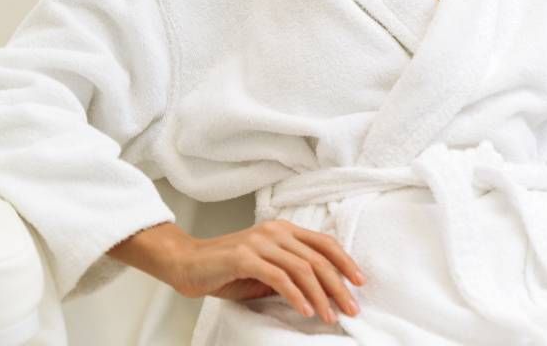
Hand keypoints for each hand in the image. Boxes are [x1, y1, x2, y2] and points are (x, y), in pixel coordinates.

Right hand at [166, 220, 364, 323]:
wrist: (186, 264)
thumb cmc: (226, 269)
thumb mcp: (265, 269)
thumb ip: (290, 274)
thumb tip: (321, 291)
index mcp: (284, 230)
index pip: (324, 243)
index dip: (345, 261)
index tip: (360, 282)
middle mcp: (276, 231)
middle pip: (318, 258)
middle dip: (339, 285)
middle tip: (352, 307)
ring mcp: (260, 242)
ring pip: (302, 268)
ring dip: (320, 295)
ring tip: (330, 315)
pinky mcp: (245, 257)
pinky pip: (279, 277)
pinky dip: (296, 295)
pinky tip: (305, 310)